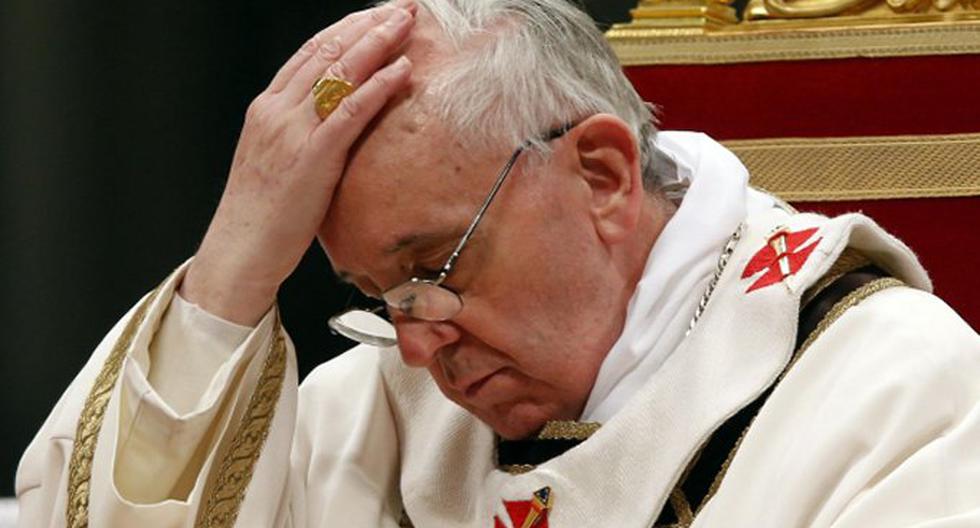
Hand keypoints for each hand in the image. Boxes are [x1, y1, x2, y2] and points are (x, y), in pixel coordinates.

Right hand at [180, 1, 416, 324]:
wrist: (239, 251)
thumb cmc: (260, 215)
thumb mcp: (274, 161)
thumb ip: (298, 135)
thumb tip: (334, 123)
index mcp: (266, 109)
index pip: (309, 53)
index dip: (345, 30)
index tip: (373, 16)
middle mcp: (276, 110)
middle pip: (327, 52)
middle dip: (366, 25)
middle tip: (399, 8)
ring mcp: (292, 130)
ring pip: (340, 72)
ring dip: (377, 42)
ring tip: (406, 24)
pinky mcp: (312, 156)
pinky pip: (351, 112)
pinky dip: (379, 86)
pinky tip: (402, 70)